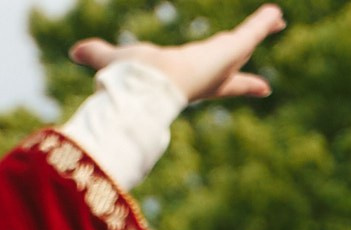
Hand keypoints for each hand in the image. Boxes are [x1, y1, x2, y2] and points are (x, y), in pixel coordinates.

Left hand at [70, 4, 285, 101]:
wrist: (151, 88)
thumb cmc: (135, 81)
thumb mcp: (114, 61)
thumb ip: (98, 54)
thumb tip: (74, 52)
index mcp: (188, 81)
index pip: (208, 88)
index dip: (219, 92)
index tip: (235, 96)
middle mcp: (209, 76)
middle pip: (232, 72)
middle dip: (245, 78)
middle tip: (263, 86)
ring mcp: (222, 63)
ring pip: (244, 44)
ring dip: (260, 30)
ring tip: (275, 19)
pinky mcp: (230, 50)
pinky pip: (251, 31)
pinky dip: (263, 22)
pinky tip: (275, 12)